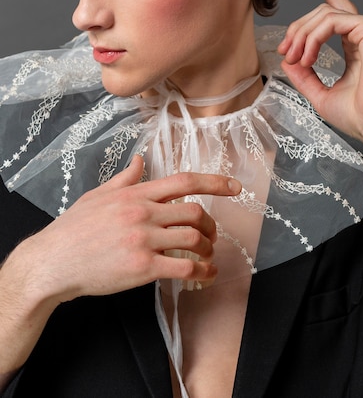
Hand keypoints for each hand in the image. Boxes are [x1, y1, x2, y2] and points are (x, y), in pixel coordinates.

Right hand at [15, 156, 240, 304]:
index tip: (235, 187)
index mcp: (135, 194)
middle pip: (194, 211)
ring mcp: (144, 240)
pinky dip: (201, 272)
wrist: (53, 261)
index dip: (214, 182)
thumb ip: (125, 178)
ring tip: (206, 256)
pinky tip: (204, 276)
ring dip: (207, 248)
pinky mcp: (143, 267)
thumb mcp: (98, 195)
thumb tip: (141, 160)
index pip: (183, 181)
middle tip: (211, 235)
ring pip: (193, 238)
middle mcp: (143, 212)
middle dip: (210, 224)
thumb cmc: (74, 228)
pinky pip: (184, 267)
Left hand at [277, 0, 362, 144]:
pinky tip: (306, 57)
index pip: (339, 10)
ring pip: (323, 14)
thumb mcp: (320, 93)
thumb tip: (286, 59)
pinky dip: (312, 38)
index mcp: (356, 45)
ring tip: (294, 59)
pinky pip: (331, 20)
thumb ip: (303, 75)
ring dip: (301, 36)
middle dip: (297, 29)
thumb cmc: (358, 116)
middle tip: (283, 51)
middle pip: (322, 12)